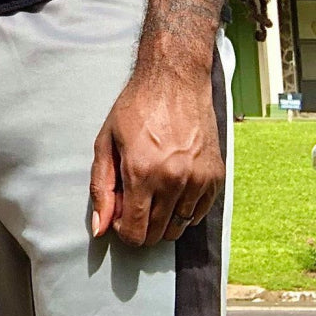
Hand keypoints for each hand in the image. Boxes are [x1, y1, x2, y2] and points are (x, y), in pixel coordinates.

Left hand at [89, 71, 223, 246]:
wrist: (174, 80)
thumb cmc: (136, 107)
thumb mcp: (106, 142)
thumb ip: (100, 187)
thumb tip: (99, 227)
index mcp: (142, 172)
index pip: (135, 233)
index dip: (123, 231)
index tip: (120, 214)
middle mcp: (173, 181)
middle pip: (158, 235)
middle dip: (141, 226)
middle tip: (134, 199)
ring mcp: (198, 180)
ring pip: (179, 227)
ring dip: (162, 218)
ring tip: (152, 190)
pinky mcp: (216, 176)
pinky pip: (198, 213)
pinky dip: (183, 209)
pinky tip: (172, 186)